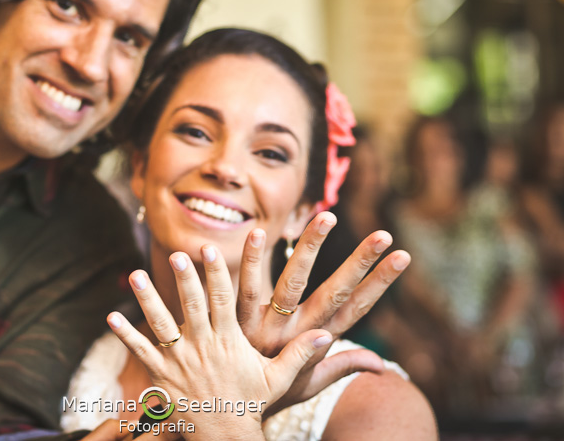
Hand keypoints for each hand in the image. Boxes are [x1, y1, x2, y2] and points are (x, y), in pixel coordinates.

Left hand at [107, 246, 331, 440]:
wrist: (224, 437)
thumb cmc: (251, 405)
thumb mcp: (279, 380)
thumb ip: (299, 354)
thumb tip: (327, 335)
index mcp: (229, 341)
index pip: (223, 300)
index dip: (217, 272)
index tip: (211, 249)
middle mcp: (203, 346)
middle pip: (192, 306)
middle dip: (184, 278)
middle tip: (176, 254)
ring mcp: (179, 360)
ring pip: (161, 324)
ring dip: (148, 299)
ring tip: (135, 275)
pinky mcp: (160, 376)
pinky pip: (141, 351)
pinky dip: (126, 334)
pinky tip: (111, 316)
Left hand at [236, 212, 410, 411]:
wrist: (226, 412)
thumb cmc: (270, 392)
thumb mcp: (309, 383)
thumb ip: (341, 366)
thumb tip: (382, 365)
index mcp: (316, 342)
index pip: (355, 308)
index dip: (380, 283)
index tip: (402, 256)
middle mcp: (297, 333)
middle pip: (332, 293)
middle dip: (359, 263)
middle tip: (382, 234)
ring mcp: (268, 327)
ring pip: (291, 284)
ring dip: (309, 249)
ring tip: (326, 217)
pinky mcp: (238, 322)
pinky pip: (244, 289)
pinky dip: (250, 260)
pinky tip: (256, 231)